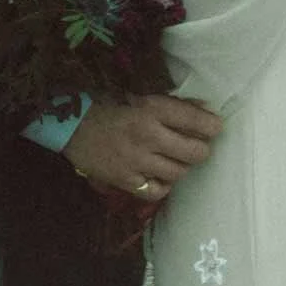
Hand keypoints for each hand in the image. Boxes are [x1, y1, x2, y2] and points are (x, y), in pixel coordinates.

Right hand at [62, 93, 223, 201]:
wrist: (70, 124)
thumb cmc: (108, 103)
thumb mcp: (140, 94)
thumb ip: (172, 104)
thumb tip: (206, 109)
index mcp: (152, 109)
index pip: (196, 121)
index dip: (212, 126)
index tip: (215, 127)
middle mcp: (148, 135)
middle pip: (195, 152)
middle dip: (201, 149)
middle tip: (198, 146)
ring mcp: (136, 161)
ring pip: (179, 173)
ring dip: (182, 166)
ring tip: (175, 159)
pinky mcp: (124, 180)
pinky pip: (157, 190)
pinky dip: (163, 185)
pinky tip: (159, 175)